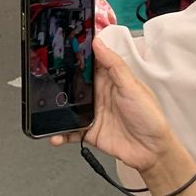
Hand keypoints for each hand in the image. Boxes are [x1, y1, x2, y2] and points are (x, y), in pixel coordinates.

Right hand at [50, 39, 177, 172]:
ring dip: (56, 107)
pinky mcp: (88, 131)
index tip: (60, 45)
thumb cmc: (149, 117)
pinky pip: (69, 130)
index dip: (76, 53)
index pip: (89, 62)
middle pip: (73, 82)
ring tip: (44, 108)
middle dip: (58, 80)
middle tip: (43, 76)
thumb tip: (98, 43)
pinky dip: (60, 132)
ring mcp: (91, 112)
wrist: (152, 152)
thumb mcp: (132, 87)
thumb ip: (114, 66)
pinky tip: (55, 134)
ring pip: (67, 106)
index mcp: (109, 80)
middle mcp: (98, 94)